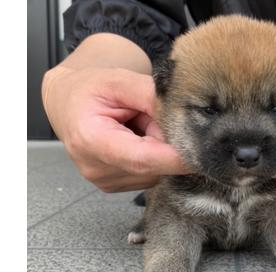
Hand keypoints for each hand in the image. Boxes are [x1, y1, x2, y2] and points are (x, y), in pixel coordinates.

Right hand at [42, 66, 188, 191]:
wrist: (68, 102)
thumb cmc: (91, 88)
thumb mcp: (120, 80)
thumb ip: (152, 96)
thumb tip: (185, 116)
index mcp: (91, 140)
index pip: (143, 159)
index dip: (176, 158)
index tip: (205, 151)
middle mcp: (96, 168)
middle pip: (153, 168)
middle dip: (170, 147)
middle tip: (166, 121)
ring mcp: (105, 182)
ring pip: (156, 173)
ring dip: (162, 152)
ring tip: (145, 127)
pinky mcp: (115, 186)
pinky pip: (150, 175)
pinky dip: (155, 159)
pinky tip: (142, 140)